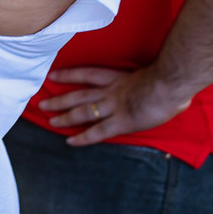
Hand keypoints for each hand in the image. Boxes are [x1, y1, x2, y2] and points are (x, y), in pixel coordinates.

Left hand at [38, 64, 192, 145]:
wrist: (170, 82)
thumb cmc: (168, 76)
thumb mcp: (151, 72)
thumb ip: (146, 78)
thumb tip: (153, 83)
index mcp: (116, 77)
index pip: (86, 74)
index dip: (68, 75)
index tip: (52, 76)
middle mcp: (110, 91)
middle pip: (78, 95)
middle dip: (59, 100)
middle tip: (42, 103)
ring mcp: (114, 106)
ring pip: (83, 112)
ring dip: (65, 117)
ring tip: (50, 120)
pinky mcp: (121, 122)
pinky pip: (98, 131)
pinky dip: (83, 137)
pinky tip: (70, 141)